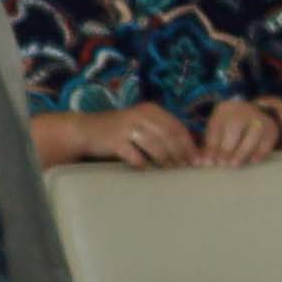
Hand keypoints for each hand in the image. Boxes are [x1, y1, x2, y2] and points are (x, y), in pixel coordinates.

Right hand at [33, 103, 198, 168]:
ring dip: (165, 161)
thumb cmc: (122, 131)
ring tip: (169, 170)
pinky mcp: (114, 141)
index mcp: (151, 110)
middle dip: (179, 154)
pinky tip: (147, 170)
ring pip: (155, 147)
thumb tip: (192, 152)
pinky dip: (144, 165)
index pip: (177, 127)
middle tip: (183, 168)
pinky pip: (136, 156)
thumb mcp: (144, 125)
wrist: (86, 130)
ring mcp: (126, 127)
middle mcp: (140, 115)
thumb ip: (164, 134)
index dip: (188, 144)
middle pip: (168, 137)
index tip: (195, 160)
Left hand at [197, 97, 281, 167]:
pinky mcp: (271, 129)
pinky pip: (266, 142)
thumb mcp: (218, 129)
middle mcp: (242, 111)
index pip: (217, 128)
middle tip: (222, 164)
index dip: (212, 147)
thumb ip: (211, 145)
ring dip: (243, 151)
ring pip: (252, 134)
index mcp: (224, 110)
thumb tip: (204, 163)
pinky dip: (259, 153)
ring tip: (234, 164)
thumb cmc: (230, 127)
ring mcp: (259, 119)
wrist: (255, 115)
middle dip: (227, 148)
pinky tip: (252, 161)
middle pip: (235, 127)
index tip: (208, 163)